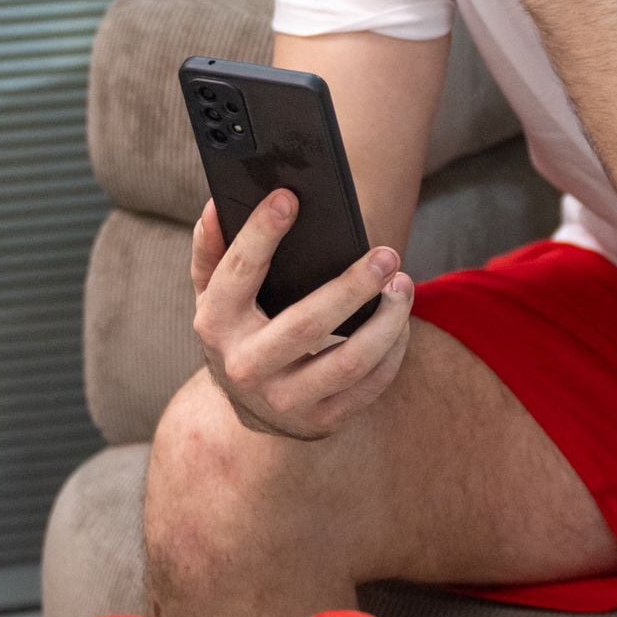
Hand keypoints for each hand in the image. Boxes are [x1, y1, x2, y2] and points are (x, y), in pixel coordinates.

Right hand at [189, 189, 413, 439]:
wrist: (250, 405)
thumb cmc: (239, 327)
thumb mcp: (215, 292)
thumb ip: (212, 248)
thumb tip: (217, 205)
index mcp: (216, 324)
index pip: (238, 272)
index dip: (261, 233)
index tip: (289, 197)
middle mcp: (245, 366)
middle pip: (305, 324)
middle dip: (351, 287)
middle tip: (386, 255)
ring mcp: (284, 399)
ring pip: (348, 362)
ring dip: (386, 322)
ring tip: (404, 284)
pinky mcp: (321, 420)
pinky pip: (368, 386)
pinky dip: (393, 350)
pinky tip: (402, 321)